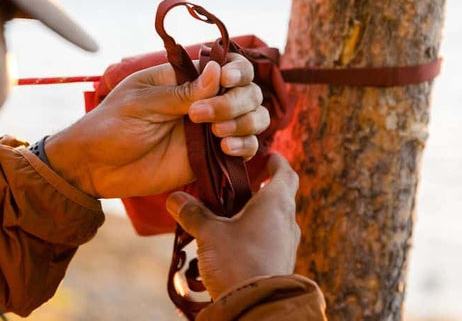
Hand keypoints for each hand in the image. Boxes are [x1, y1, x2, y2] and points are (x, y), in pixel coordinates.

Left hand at [44, 53, 269, 197]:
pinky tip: (225, 149)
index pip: (228, 65)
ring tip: (217, 134)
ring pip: (254, 117)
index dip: (237, 70)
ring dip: (244, 122)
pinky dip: (246, 145)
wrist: (96, 168)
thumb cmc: (112, 125)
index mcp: (186, 78)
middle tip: (202, 116)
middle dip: (236, 101)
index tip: (226, 80)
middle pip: (248, 91)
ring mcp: (211, 129)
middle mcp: (205, 100)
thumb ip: (181, 92)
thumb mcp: (142, 103)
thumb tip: (217, 70)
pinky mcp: (211, 157)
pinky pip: (245, 147)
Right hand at [166, 153, 299, 298]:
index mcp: (276, 203)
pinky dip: (256, 233)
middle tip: (238, 184)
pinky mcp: (280, 263)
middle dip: (260, 187)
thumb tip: (175, 198)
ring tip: (230, 214)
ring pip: (275, 219)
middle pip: (279, 195)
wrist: (257, 306)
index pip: (285, 172)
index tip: (266, 156)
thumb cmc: (238, 261)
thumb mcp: (209, 234)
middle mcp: (287, 221)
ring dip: (256, 213)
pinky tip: (234, 241)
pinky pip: (270, 239)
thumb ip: (193, 213)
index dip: (276, 162)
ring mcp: (286, 244)